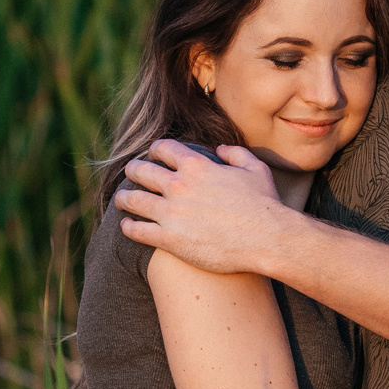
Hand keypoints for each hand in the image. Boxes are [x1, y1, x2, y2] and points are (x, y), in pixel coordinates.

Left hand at [113, 141, 288, 275]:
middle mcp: (179, 186)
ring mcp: (172, 213)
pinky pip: (138, 230)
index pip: (163, 149)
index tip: (153, 155)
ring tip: (120, 200)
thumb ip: (235, 154)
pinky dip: (129, 226)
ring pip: (133, 200)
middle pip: (141, 171)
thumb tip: (221, 149)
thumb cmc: (265, 205)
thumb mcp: (255, 169)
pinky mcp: (170, 239)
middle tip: (130, 174)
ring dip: (123, 198)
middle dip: (133, 170)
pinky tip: (127, 225)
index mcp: (197, 165)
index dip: (155, 150)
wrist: (268, 240)